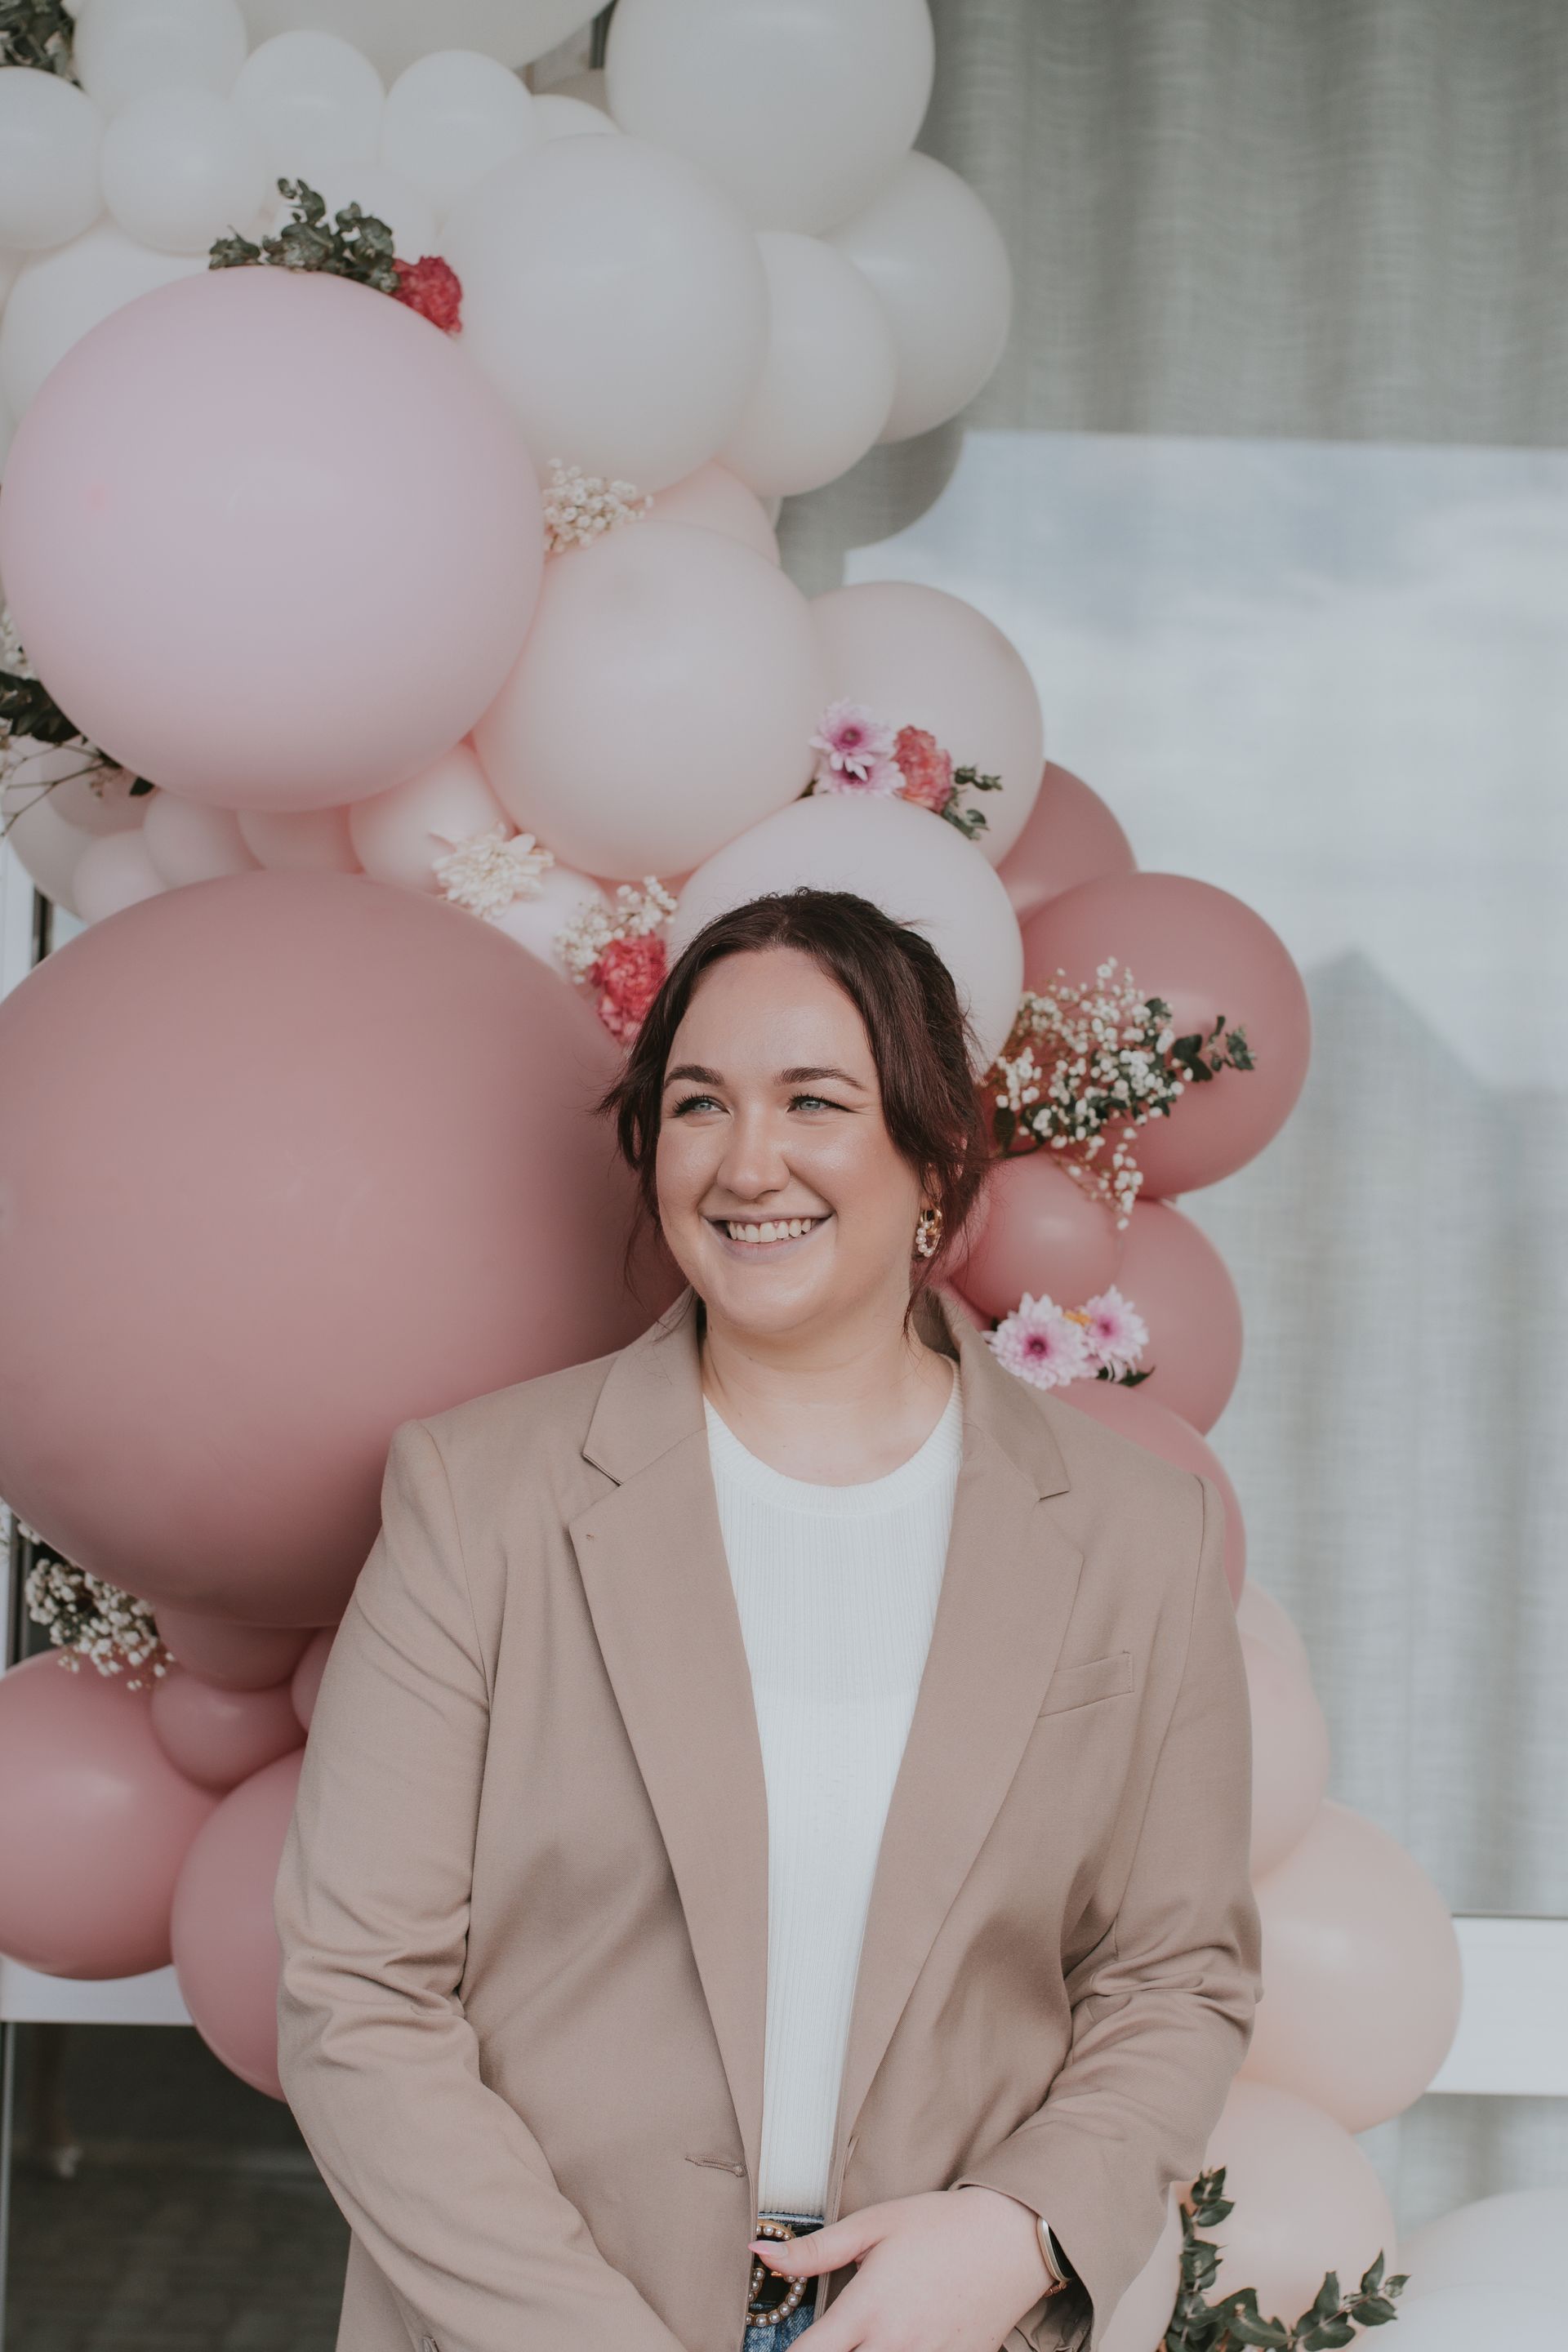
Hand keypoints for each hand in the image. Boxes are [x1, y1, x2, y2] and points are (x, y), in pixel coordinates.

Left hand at [748, 2186, 1050, 2350]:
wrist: (1010, 2239)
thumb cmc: (940, 2226)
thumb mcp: (873, 2225)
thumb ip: (814, 2249)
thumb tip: (760, 2251)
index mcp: (866, 2310)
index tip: (776, 2351)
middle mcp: (893, 2345)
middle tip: (833, 2337)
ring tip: (865, 2337)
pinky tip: (899, 2341)